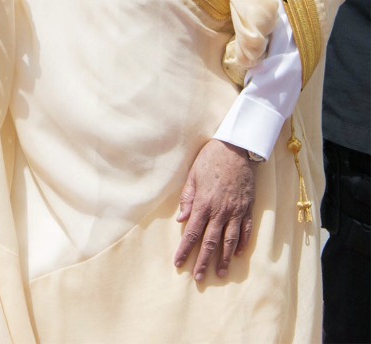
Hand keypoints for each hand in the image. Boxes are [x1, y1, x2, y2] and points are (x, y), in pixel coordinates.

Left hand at [174, 139, 255, 280]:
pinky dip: (242, 243)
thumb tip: (181, 219)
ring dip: (223, 258)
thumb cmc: (210, 160)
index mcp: (203, 204)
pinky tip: (237, 254)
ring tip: (219, 272)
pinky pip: (245, 230)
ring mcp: (235, 211)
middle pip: (210, 242)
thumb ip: (187, 198)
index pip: (192, 233)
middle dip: (203, 261)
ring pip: (229, 240)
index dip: (185, 250)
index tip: (179, 263)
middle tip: (199, 278)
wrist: (236, 149)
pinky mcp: (248, 208)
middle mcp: (219, 211)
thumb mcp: (192, 175)